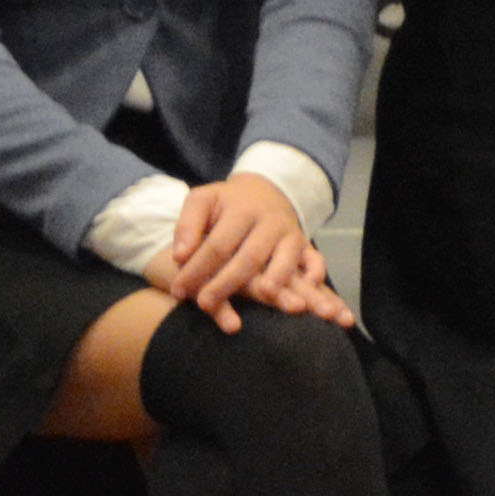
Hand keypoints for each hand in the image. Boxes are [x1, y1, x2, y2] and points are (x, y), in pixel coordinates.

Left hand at [154, 173, 352, 327]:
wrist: (265, 191)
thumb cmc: (227, 203)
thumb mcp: (203, 201)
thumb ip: (187, 225)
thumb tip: (180, 256)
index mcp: (241, 210)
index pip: (217, 244)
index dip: (197, 268)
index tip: (178, 291)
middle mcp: (269, 222)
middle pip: (249, 256)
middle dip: (226, 283)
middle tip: (204, 304)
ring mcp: (290, 233)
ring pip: (285, 258)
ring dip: (277, 277)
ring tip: (264, 294)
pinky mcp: (305, 245)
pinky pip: (316, 259)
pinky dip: (315, 273)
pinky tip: (307, 287)